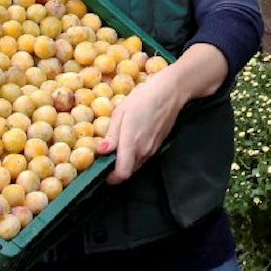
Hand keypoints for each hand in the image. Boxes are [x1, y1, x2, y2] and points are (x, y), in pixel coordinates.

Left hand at [96, 67, 189, 183]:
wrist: (169, 92)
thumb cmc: (142, 99)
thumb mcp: (120, 113)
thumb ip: (111, 136)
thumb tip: (101, 152)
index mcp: (131, 143)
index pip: (122, 174)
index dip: (112, 178)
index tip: (103, 171)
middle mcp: (143, 151)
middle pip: (129, 171)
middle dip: (116, 168)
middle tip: (107, 156)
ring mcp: (153, 149)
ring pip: (136, 164)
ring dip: (126, 161)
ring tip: (119, 144)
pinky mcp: (158, 145)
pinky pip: (144, 156)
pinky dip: (135, 154)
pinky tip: (133, 138)